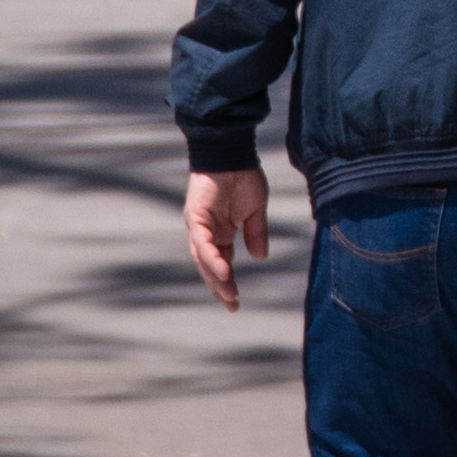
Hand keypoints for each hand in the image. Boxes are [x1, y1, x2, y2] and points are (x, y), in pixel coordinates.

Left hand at [185, 167, 270, 311]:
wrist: (233, 151)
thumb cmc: (243, 176)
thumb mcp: (255, 210)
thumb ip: (255, 233)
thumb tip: (259, 257)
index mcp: (218, 231)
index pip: (221, 262)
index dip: (227, 282)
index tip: (235, 301)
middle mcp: (205, 231)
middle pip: (209, 265)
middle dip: (219, 286)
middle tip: (231, 305)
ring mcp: (198, 224)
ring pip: (203, 257)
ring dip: (215, 277)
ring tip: (229, 295)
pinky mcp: (196, 215)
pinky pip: (203, 242)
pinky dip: (212, 258)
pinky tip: (224, 272)